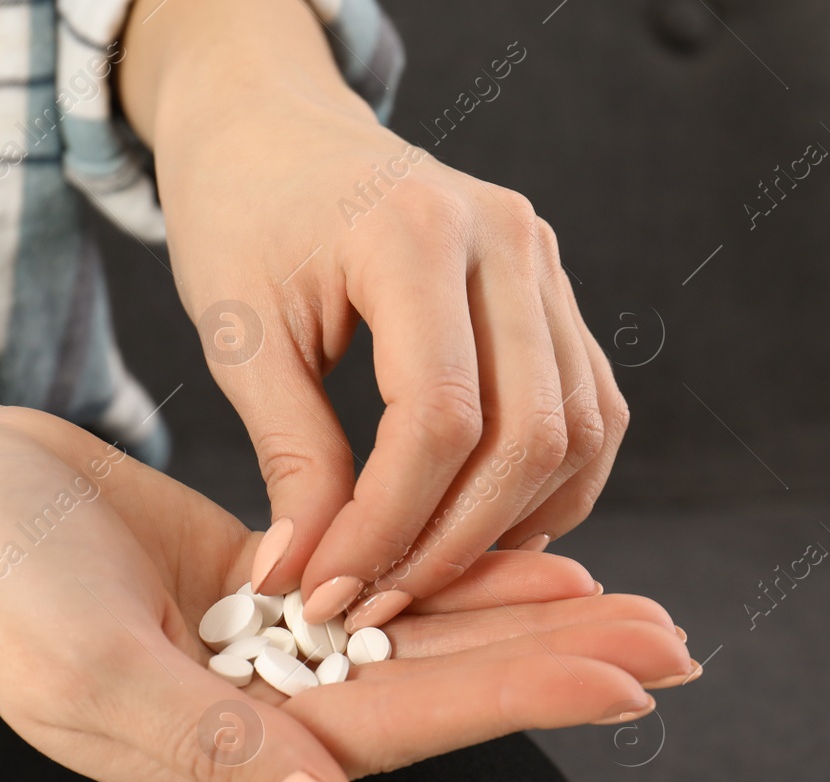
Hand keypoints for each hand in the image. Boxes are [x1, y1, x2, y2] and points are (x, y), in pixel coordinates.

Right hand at [0, 403, 689, 781]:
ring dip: (524, 622)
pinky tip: (532, 563)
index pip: (400, 729)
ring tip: (631, 606)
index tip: (628, 675)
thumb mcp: (89, 668)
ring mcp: (271, 663)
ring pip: (423, 641)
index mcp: (227, 765)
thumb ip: (214, 748)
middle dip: (555, 664)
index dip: (517, 697)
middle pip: (437, 692)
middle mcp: (265, 728)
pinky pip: (385, 590)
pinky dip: (455, 578)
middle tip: (673, 642)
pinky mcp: (270, 597)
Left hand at [128, 2, 628, 631]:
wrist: (276, 129)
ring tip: (427, 574)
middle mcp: (508, 241)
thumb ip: (289, 454)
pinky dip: (550, 487)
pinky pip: (589, 412)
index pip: (440, 417)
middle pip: (529, 436)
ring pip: (577, 434)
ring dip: (514, 525)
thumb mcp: (239, 334)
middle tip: (379, 602)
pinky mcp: (557, 296)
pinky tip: (483, 527)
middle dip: (455, 544)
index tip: (330, 590)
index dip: (391, 524)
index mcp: (417, 233)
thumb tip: (306, 578)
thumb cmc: (242, 215)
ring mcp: (547, 264)